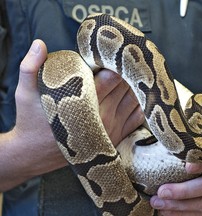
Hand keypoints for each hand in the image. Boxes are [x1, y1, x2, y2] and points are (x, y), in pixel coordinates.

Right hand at [0, 39, 143, 190]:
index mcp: (85, 102)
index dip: (116, 63)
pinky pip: (137, 118)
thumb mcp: (25, 95)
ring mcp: (112, 129)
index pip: (113, 76)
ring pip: (135, 100)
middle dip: (127, 72)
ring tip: (132, 75)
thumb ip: (30, 68)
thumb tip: (40, 44)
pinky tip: (138, 95)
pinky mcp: (116, 138)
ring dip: (135, 87)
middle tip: (125, 61)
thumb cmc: (32, 122)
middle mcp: (103, 116)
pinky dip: (140, 105)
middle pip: (126, 86)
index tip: (114, 55)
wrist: (36, 154)